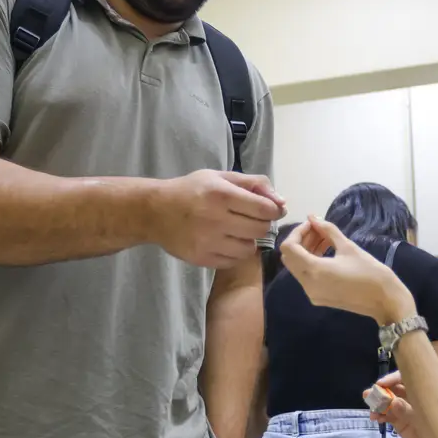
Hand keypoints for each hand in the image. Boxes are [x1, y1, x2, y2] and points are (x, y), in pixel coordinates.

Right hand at [151, 170, 285, 268]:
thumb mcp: (220, 177)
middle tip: (251, 219)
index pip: (265, 209)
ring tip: (236, 231)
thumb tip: (281, 202)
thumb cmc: (192, 190)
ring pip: (249, 249)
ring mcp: (208, 242)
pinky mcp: (201, 258)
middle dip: (261, 224)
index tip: (268, 209)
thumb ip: (254, 184)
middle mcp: (216, 219)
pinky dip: (234, 252)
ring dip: (248, 240)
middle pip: (260, 230)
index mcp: (222, 195)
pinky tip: (225, 241)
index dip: (273, 210)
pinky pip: (233, 261)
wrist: (155, 211)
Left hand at [280, 217, 415, 323]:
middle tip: (318, 230)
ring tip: (325, 239)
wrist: (384, 300)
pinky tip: (326, 252)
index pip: (289, 247)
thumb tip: (313, 217)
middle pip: (290, 258)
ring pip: (297, 267)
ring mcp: (311, 293)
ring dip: (306, 251)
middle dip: (300, 240)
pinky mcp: (318, 297)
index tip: (313, 224)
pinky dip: (311, 262)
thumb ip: (327, 231)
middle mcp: (307, 284)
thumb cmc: (369, 271)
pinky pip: (306, 276)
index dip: (297, 232)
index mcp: (314, 271)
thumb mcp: (348, 247)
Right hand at [365, 372, 433, 437]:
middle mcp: (417, 398)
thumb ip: (410, 412)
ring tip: (371, 410)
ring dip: (378, 405)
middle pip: (396, 389)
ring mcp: (409, 412)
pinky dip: (382, 416)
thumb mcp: (430, 420)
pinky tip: (376, 419)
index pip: (408, 378)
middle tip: (368, 395)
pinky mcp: (403, 425)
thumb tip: (394, 402)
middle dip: (381, 391)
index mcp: (427, 390)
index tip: (380, 383)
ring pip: (390, 404)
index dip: (393, 378)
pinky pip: (390, 417)